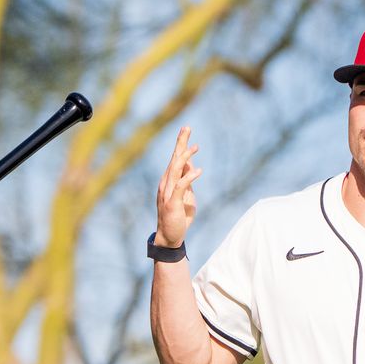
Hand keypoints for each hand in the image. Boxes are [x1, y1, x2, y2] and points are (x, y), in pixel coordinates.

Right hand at [155, 126, 200, 247]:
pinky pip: (181, 186)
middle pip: (174, 159)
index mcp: (169, 181)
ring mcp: (168, 193)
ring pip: (175, 170)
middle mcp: (166, 184)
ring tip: (195, 147)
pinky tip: (198, 170)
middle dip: (180, 143)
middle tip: (187, 127)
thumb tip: (191, 166)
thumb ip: (187, 181)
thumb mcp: (186, 195)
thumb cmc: (178, 216)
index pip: (175, 159)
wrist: (170, 236)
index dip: (180, 144)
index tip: (186, 130)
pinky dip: (189, 177)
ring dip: (185, 157)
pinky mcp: (172, 203)